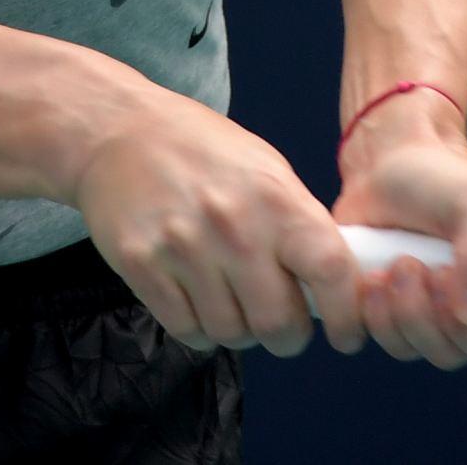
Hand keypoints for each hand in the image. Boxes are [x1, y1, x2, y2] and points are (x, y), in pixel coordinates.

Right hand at [72, 91, 367, 359]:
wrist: (119, 130)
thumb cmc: (203, 150)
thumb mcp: (267, 169)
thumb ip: (300, 223)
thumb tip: (338, 283)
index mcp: (275, 197)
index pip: (330, 269)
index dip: (347, 313)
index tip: (346, 334)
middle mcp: (233, 226)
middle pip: (277, 324)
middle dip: (286, 336)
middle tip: (280, 323)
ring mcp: (183, 248)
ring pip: (230, 334)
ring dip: (238, 330)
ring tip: (231, 300)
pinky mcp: (142, 265)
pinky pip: (186, 330)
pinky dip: (199, 328)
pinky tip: (198, 299)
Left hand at [331, 89, 466, 374]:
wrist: (386, 170)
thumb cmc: (446, 180)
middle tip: (437, 273)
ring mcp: (455, 323)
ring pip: (445, 355)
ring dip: (415, 313)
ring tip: (400, 261)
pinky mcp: (409, 325)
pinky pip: (398, 347)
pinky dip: (381, 317)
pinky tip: (375, 276)